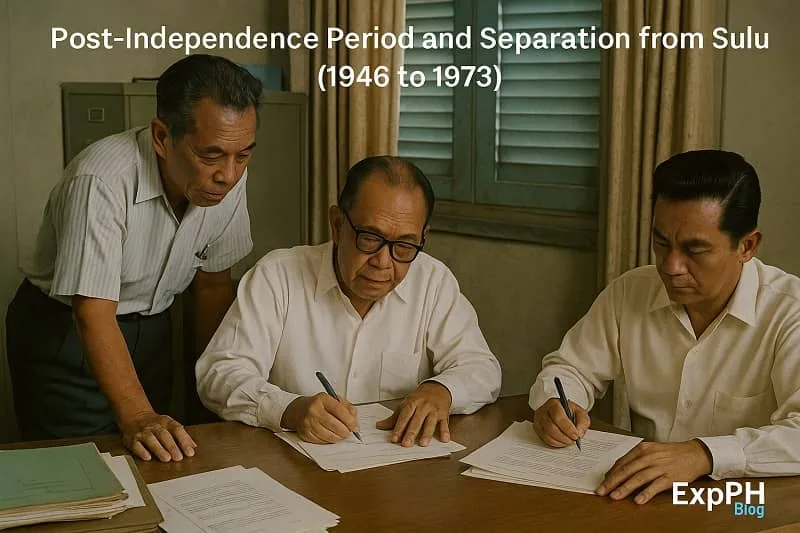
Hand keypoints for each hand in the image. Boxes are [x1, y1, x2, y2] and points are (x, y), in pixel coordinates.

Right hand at [118, 410, 196, 461]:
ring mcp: (143, 432)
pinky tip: (148, 457)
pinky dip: (142, 451)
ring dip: (159, 449)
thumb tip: (193, 446)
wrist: (135, 416)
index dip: (184, 440)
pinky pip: (136, 445)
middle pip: (164, 435)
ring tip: (166, 458)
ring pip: (151, 440)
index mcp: (166, 422)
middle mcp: (154, 426)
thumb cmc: (156, 424)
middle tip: (178, 457)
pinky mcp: (132, 439)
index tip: (190, 452)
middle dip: (172, 446)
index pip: (177, 429)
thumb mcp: (170, 425)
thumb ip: (182, 435)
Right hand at [281, 393, 358, 443]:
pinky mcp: (305, 433)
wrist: (298, 410)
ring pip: (328, 435)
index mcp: (322, 399)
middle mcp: (313, 410)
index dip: (349, 420)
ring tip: (341, 434)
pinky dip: (329, 440)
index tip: (355, 426)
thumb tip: (354, 418)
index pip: (339, 410)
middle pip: (334, 424)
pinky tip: (331, 436)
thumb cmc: (319, 405)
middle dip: (345, 431)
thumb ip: (346, 407)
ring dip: (338, 437)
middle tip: (349, 432)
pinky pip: (321, 441)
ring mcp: (308, 422)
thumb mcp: (333, 400)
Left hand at [376, 381, 451, 446]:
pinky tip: (444, 440)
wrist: (437, 388)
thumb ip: (394, 418)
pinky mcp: (443, 414)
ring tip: (422, 443)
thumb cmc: (419, 398)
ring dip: (427, 433)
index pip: (404, 416)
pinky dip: (445, 432)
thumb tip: (379, 426)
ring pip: (430, 422)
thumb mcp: (406, 405)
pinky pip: (444, 424)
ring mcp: (434, 411)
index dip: (398, 428)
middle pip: (416, 421)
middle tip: (406, 444)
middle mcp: (423, 407)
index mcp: (412, 404)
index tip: (394, 438)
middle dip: (411, 433)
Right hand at [532, 397, 589, 446]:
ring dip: (560, 441)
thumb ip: (582, 422)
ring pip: (547, 435)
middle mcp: (543, 411)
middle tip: (573, 440)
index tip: (576, 435)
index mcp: (554, 404)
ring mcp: (538, 420)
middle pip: (550, 428)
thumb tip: (578, 433)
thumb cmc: (570, 412)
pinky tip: (562, 441)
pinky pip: (545, 440)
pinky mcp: (537, 429)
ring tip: (569, 441)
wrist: (561, 411)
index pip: (558, 416)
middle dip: (564, 437)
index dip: (567, 428)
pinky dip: (556, 443)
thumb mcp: (581, 413)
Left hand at [596, 440, 712, 503]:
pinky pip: (656, 486)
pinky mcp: (670, 477)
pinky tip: (638, 500)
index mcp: (642, 449)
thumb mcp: (651, 450)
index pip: (622, 462)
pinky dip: (646, 493)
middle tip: (602, 491)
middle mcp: (649, 457)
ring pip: (638, 478)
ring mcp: (660, 467)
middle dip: (612, 482)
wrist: (695, 454)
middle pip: (627, 470)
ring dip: (625, 488)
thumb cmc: (671, 453)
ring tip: (615, 497)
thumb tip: (618, 470)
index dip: (611, 473)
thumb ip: (636, 459)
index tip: (602, 482)